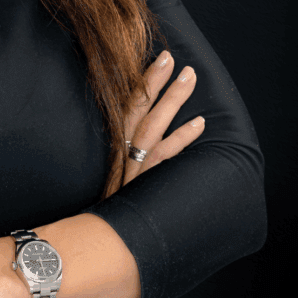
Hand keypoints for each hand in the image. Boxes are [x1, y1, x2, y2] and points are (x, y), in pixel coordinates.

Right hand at [106, 52, 203, 196]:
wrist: (98, 240)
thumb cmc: (110, 209)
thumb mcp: (113, 177)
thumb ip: (126, 157)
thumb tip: (140, 137)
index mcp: (112, 146)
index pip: (125, 106)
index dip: (142, 82)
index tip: (159, 59)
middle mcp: (120, 152)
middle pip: (137, 109)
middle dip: (155, 81)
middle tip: (173, 58)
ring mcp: (132, 167)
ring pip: (152, 126)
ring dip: (172, 100)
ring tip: (189, 78)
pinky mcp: (144, 183)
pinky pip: (165, 156)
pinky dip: (181, 138)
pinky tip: (199, 124)